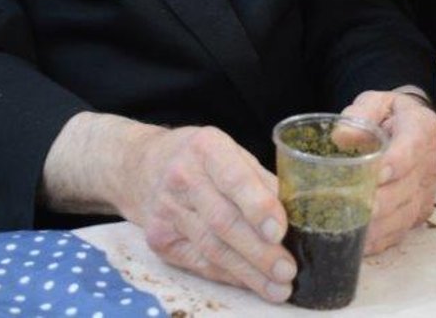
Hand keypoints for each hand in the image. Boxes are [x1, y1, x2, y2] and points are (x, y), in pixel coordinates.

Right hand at [119, 123, 295, 302]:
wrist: (140, 166)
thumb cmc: (199, 158)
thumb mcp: (231, 152)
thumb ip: (261, 180)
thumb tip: (295, 216)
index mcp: (206, 148)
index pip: (234, 179)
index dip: (258, 207)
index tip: (281, 231)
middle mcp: (181, 177)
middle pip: (223, 221)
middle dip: (259, 251)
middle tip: (288, 270)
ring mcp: (166, 210)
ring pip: (212, 248)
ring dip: (248, 272)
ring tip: (278, 287)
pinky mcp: (159, 239)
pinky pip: (199, 263)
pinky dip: (230, 276)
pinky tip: (252, 283)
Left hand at [340, 90, 435, 253]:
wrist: (410, 125)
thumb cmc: (387, 113)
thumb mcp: (375, 101)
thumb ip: (361, 113)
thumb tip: (341, 136)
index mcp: (422, 129)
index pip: (412, 148)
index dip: (397, 163)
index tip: (377, 175)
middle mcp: (430, 163)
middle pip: (408, 188)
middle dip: (381, 203)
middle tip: (354, 210)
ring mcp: (427, 191)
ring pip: (406, 215)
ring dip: (379, 227)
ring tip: (350, 233)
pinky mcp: (420, 211)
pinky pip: (403, 230)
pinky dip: (381, 241)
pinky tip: (359, 246)